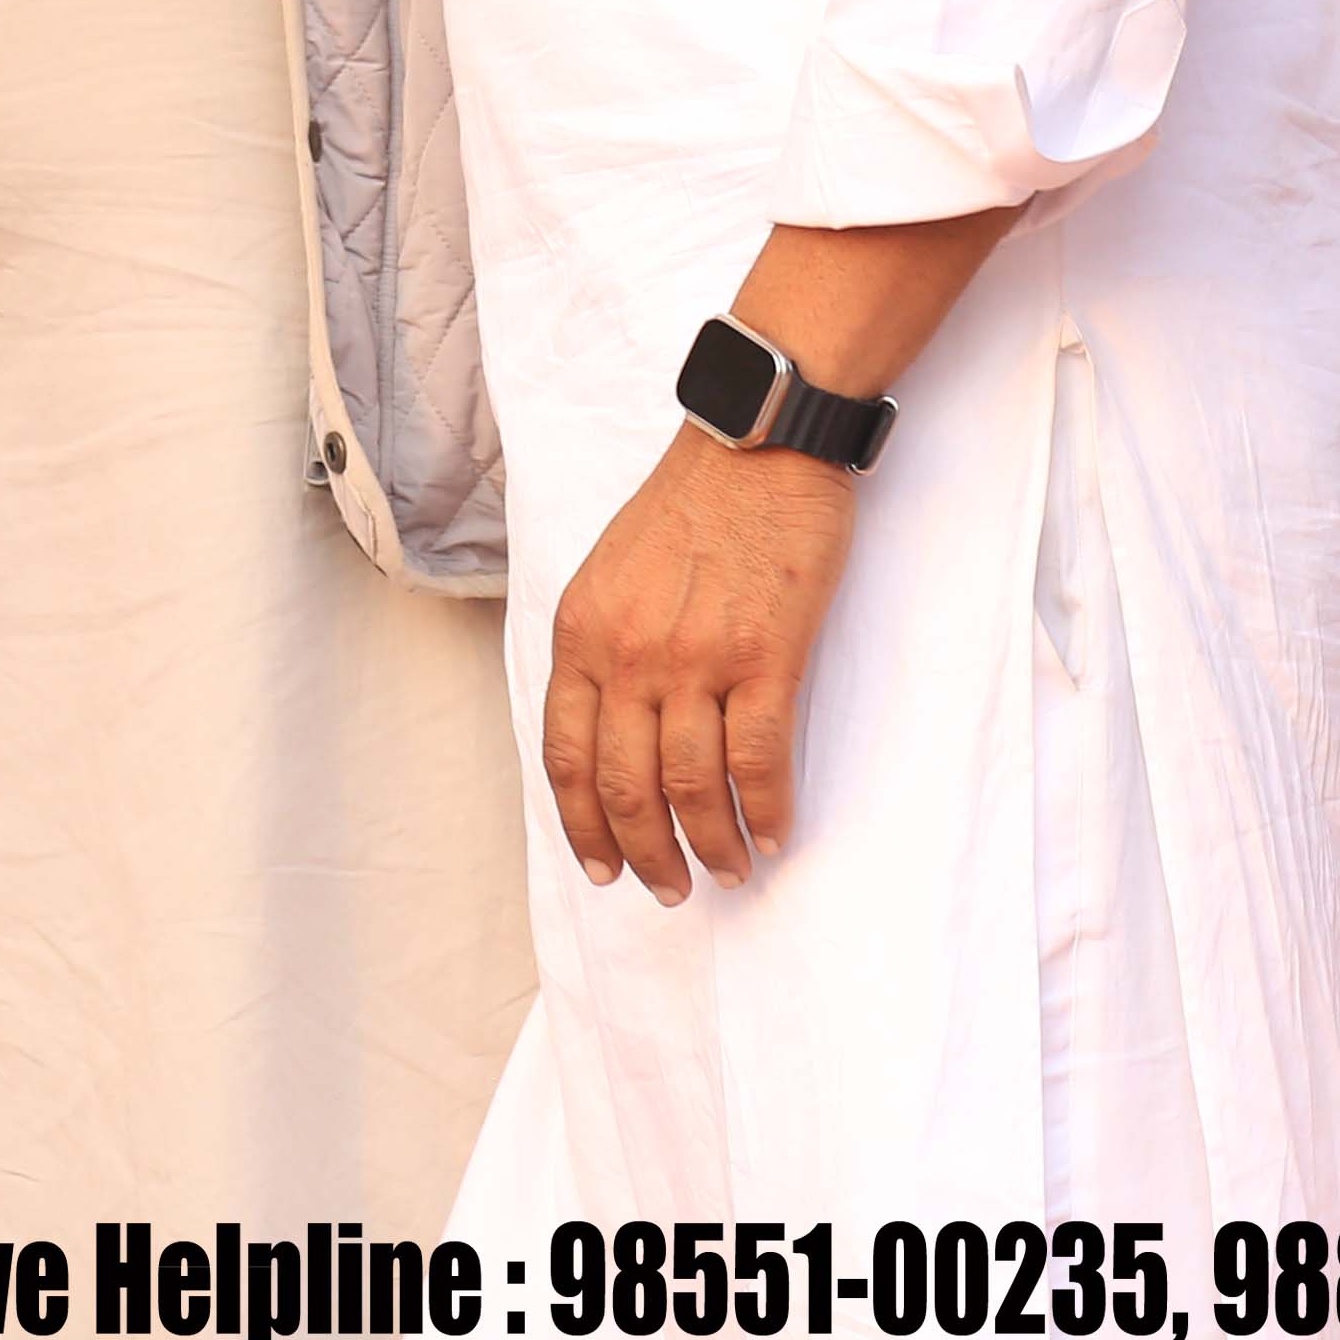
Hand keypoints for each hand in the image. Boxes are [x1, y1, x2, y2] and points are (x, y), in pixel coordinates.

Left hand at [538, 429, 858, 903]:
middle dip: (643, 854)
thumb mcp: (609, 573)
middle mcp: (628, 654)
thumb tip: (608, 727)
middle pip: (624, 785)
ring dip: (709, 845)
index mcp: (581, 634)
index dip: (583, 824)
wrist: (756, 448)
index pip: (566, 756)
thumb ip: (602, 646)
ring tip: (727, 872)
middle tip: (668, 891)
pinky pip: (759, 760)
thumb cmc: (688, 508)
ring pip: (691, 786)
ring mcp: (695, 658)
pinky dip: (767, 811)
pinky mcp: (764, 657)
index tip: (601, 868)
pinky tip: (773, 834)